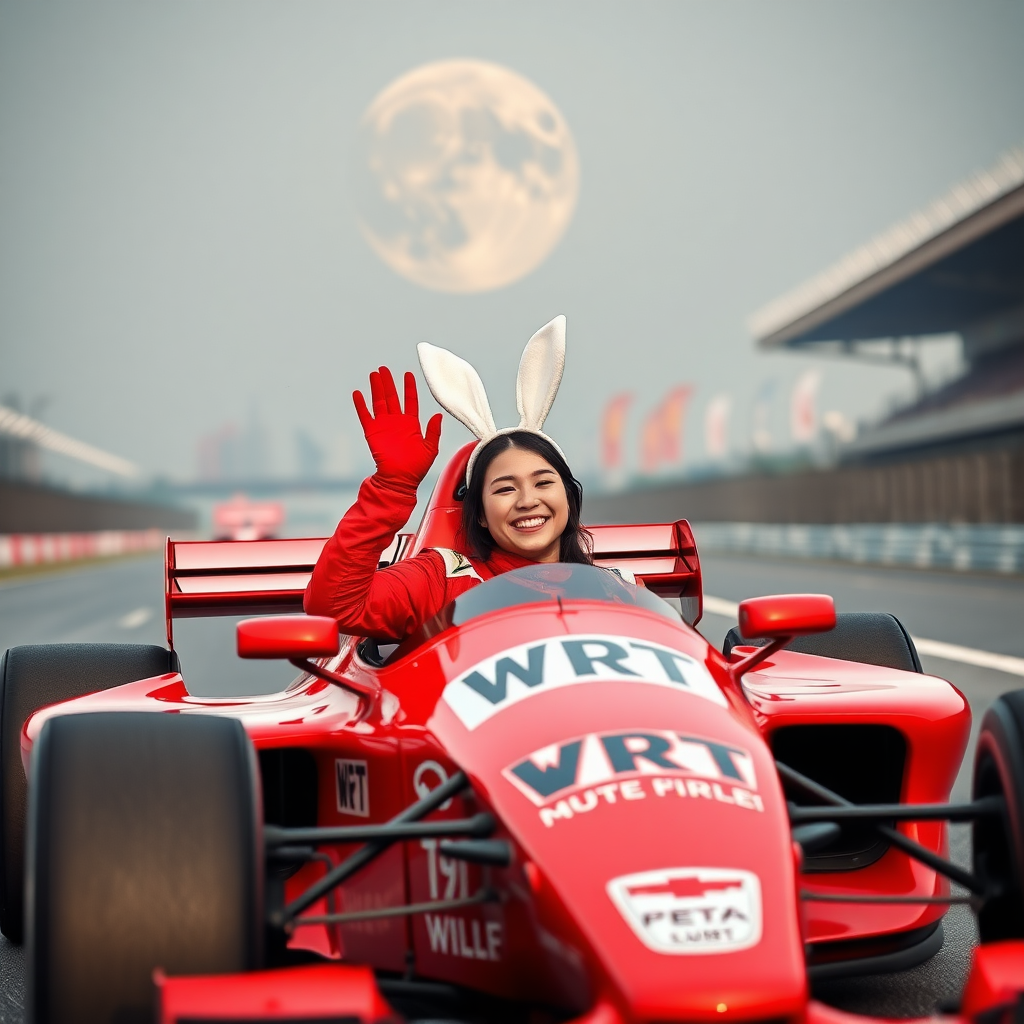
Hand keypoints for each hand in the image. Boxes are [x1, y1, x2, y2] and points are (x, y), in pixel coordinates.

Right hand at [353, 367, 441, 486]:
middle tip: (384, 368)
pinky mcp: (372, 432)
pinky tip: (358, 393)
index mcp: (411, 424)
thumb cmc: (416, 468)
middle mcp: (397, 422)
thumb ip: (434, 431)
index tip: (408, 374)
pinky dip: (361, 405)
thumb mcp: (430, 448)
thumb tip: (438, 415)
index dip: (409, 388)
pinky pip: (365, 416)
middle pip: (392, 397)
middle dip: (389, 382)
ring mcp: (384, 426)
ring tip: (374, 374)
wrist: (400, 480)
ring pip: (379, 402)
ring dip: (376, 388)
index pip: (410, 401)